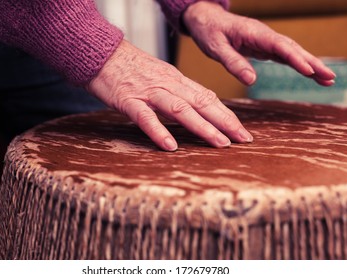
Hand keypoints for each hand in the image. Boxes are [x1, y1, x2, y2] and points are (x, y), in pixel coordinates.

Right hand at [86, 40, 252, 150]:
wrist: (101, 53)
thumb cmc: (130, 68)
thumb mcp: (160, 77)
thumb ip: (177, 93)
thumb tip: (196, 111)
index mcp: (176, 80)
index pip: (207, 97)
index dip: (227, 114)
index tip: (242, 131)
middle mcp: (167, 84)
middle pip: (201, 102)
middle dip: (225, 122)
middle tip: (244, 139)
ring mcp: (148, 92)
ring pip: (180, 109)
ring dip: (202, 127)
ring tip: (220, 143)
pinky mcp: (128, 100)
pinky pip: (145, 117)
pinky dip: (159, 131)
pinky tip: (170, 146)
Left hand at [183, 1, 335, 85]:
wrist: (206, 19)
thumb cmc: (209, 31)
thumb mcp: (216, 48)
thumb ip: (233, 63)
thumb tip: (252, 81)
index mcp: (254, 33)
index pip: (279, 46)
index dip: (295, 58)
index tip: (309, 71)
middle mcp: (264, 35)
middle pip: (292, 48)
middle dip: (312, 63)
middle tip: (330, 77)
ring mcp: (265, 40)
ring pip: (291, 52)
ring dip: (310, 64)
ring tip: (327, 79)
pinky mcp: (263, 47)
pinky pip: (283, 55)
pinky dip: (297, 64)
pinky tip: (309, 73)